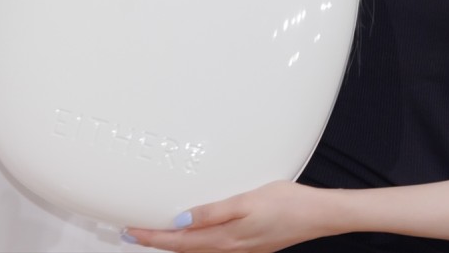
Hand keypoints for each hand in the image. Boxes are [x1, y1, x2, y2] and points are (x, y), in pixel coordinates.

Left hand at [123, 181, 331, 252]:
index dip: (151, 237)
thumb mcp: (247, 201)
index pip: (177, 241)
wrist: (318, 216)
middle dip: (157, 242)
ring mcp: (239, 250)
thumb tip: (181, 222)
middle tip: (133, 233)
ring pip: (196, 251)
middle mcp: (229, 249)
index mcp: (224, 239)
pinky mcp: (249, 245)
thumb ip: (213, 212)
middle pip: (183, 250)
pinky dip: (195, 243)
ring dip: (174, 244)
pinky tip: (196, 235)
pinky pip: (212, 248)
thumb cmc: (288, 205)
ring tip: (157, 234)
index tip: (130, 231)